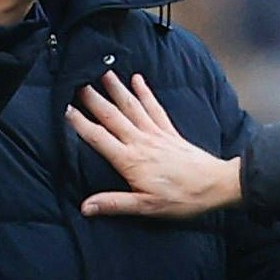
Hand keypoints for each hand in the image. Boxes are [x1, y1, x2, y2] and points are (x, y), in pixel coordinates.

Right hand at [69, 74, 242, 219]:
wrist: (216, 186)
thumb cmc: (182, 199)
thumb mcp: (146, 207)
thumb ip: (115, 204)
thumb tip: (85, 207)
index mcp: (130, 160)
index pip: (98, 138)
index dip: (79, 123)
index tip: (63, 108)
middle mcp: (141, 142)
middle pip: (112, 116)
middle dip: (93, 99)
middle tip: (77, 82)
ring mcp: (156, 134)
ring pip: (132, 107)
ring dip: (117, 89)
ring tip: (103, 72)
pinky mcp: (170, 132)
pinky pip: (155, 108)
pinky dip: (145, 92)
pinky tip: (137, 79)